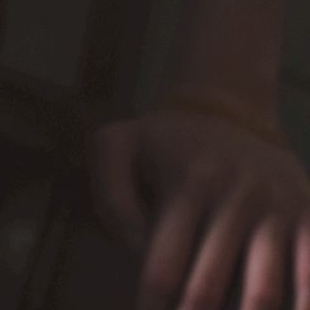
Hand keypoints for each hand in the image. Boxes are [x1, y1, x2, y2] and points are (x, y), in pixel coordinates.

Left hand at [87, 105, 309, 309]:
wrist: (230, 111)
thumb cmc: (166, 143)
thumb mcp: (119, 146)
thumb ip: (111, 198)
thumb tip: (134, 248)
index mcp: (185, 185)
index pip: (162, 269)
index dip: (153, 305)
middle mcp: (233, 198)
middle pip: (208, 289)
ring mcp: (275, 209)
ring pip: (262, 292)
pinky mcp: (306, 216)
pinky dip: (302, 302)